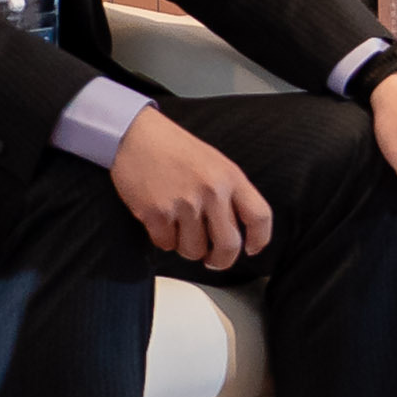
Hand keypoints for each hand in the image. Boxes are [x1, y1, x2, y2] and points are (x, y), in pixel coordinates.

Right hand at [105, 105, 269, 265]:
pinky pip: (166, 245)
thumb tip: (238, 228)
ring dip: (187, 247)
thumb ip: (230, 193)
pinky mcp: (157, 214)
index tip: (252, 249)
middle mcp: (212, 191)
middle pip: (229, 245)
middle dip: (221, 260)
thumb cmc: (175, 149)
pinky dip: (163, 239)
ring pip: (195, 250)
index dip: (259, 239)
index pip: (259, 217)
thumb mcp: (216, 163)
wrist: (136, 136)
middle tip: (213, 260)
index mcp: (231, 177)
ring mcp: (184, 204)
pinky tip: (161, 221)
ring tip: (180, 228)